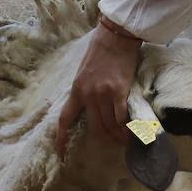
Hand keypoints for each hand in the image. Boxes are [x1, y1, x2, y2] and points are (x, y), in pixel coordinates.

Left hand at [56, 22, 142, 159]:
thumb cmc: (100, 51)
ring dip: (117, 135)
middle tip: (112, 142)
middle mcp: (88, 95)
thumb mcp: (84, 72)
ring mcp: (103, 94)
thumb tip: (90, 104)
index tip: (60, 152)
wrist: (114, 37)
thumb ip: (85, 89)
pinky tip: (131, 132)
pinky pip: (121, 116)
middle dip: (104, 137)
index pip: (65, 119)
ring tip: (124, 140)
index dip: (61, 138)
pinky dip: (126, 127)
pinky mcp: (119, 91)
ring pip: (109, 124)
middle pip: (94, 126)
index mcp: (76, 90)